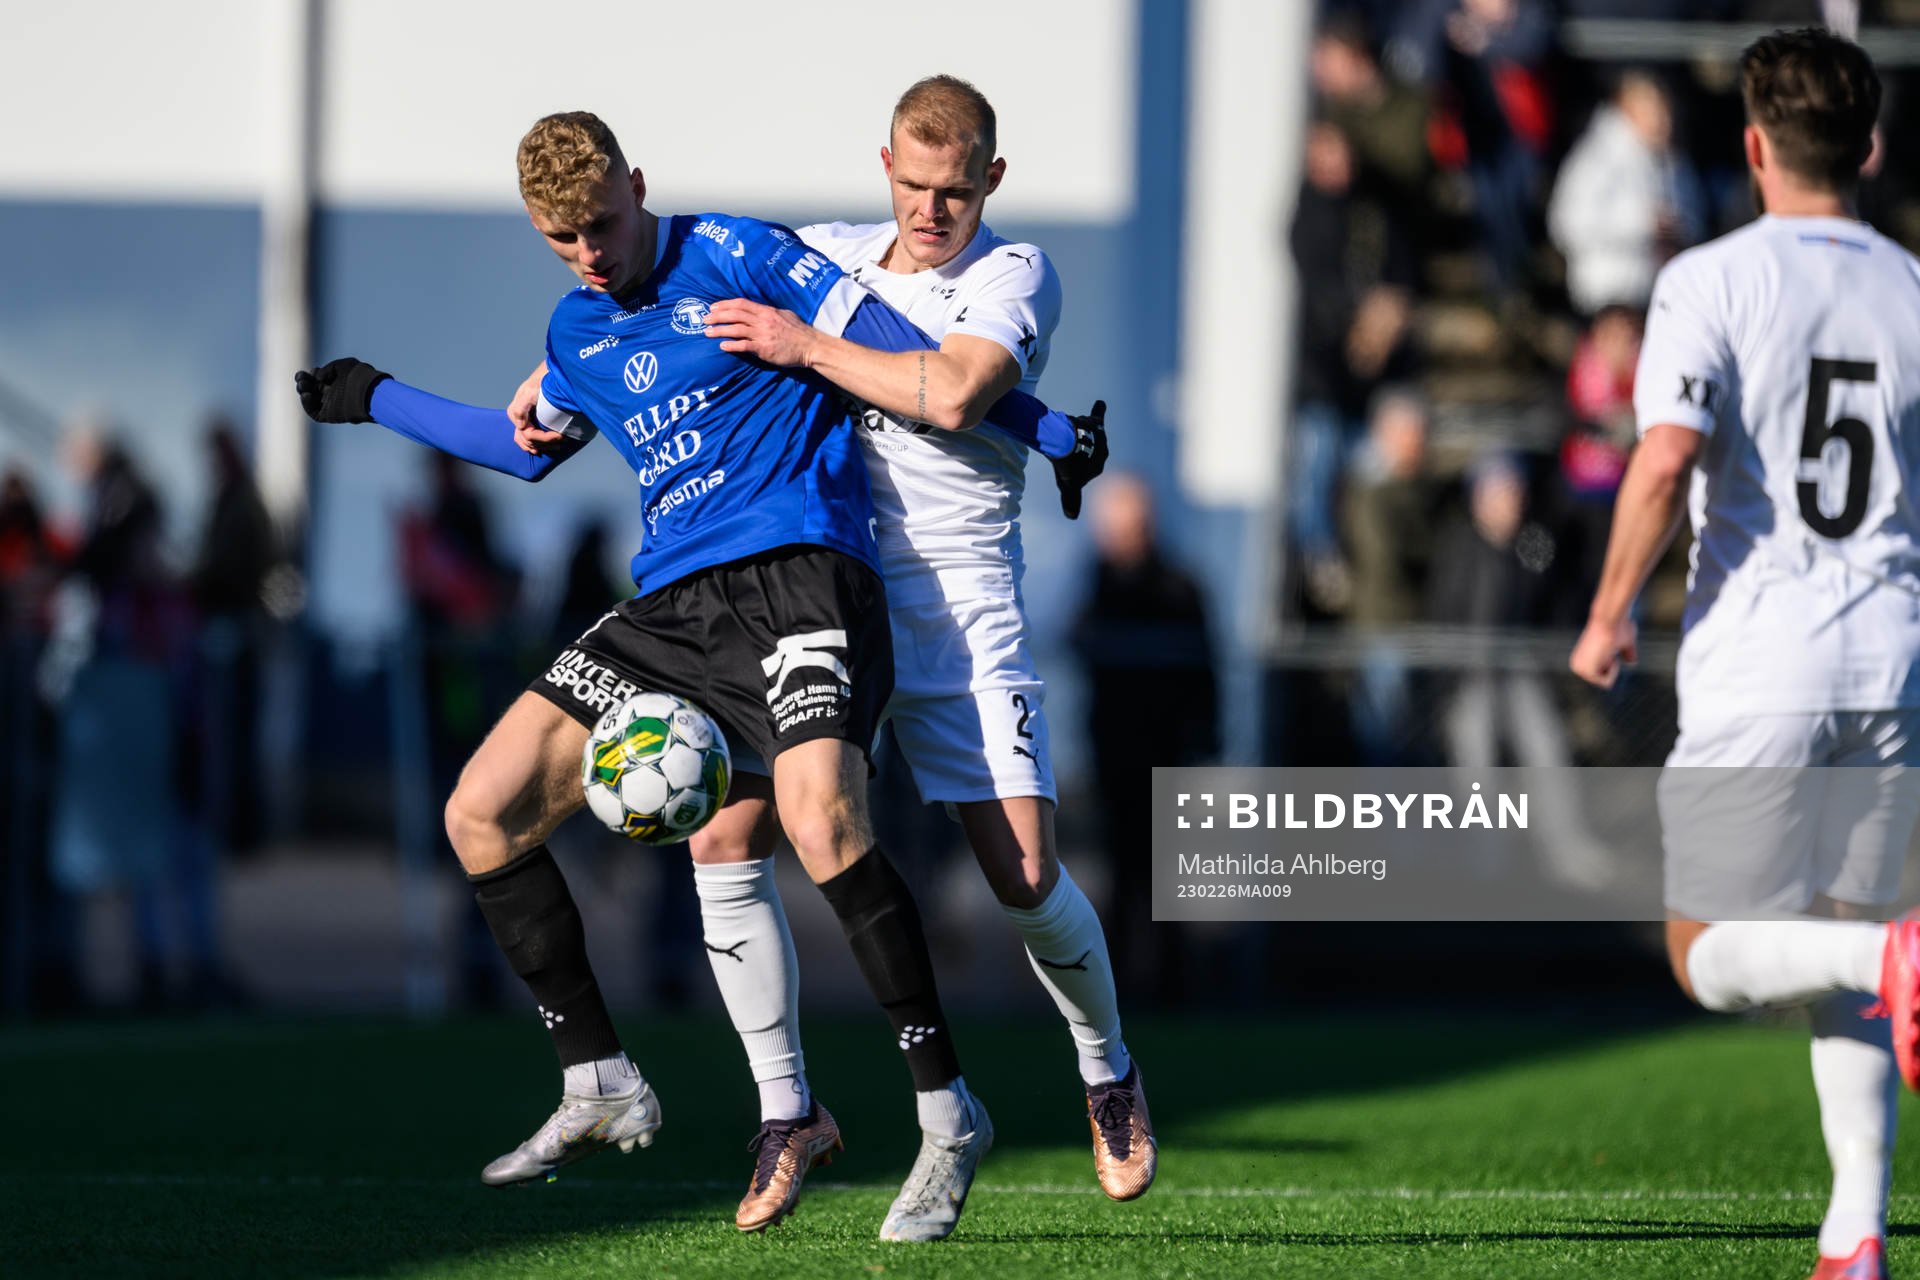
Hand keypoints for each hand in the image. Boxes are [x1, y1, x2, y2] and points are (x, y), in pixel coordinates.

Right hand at [293, 357, 389, 423]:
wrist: (369, 393)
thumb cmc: (359, 377)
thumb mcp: (344, 365)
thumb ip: (328, 369)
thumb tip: (317, 377)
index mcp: (336, 381)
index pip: (317, 379)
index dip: (310, 375)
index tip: (312, 371)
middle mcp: (332, 394)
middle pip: (311, 389)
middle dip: (303, 382)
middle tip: (301, 377)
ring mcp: (331, 405)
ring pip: (310, 400)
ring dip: (303, 392)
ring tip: (303, 385)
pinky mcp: (330, 415)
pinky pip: (314, 413)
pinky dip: (307, 405)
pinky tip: (306, 395)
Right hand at [508, 362, 563, 455]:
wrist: (547, 374)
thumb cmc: (540, 382)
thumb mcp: (530, 392)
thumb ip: (521, 408)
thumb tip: (520, 426)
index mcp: (515, 412)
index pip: (528, 435)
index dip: (544, 439)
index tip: (560, 436)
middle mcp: (517, 417)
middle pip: (528, 440)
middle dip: (544, 444)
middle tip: (561, 442)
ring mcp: (522, 419)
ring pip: (527, 441)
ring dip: (540, 446)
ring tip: (556, 446)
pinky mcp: (529, 420)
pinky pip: (528, 437)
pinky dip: (535, 444)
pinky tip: (542, 448)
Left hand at [703, 298, 820, 366]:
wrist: (810, 346)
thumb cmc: (799, 331)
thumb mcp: (784, 314)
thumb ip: (769, 312)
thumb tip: (757, 309)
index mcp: (767, 311)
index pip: (741, 304)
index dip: (725, 304)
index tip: (713, 307)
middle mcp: (763, 321)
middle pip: (735, 314)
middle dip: (717, 316)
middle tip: (705, 319)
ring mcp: (763, 335)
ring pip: (736, 329)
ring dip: (719, 330)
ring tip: (707, 332)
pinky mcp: (764, 349)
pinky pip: (744, 346)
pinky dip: (732, 345)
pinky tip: (722, 346)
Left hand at [1053, 399, 1107, 519]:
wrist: (1067, 447)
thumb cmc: (1069, 468)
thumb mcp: (1069, 486)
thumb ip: (1071, 499)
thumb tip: (1072, 517)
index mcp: (1099, 467)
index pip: (1086, 466)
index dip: (1074, 466)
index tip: (1066, 464)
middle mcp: (1104, 451)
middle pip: (1086, 448)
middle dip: (1077, 448)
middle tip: (1063, 449)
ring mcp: (1099, 436)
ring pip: (1086, 434)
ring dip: (1077, 434)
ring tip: (1064, 434)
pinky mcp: (1093, 423)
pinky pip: (1098, 416)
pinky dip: (1099, 411)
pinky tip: (1100, 404)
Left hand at [1569, 615, 1637, 688]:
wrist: (1609, 619)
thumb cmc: (1617, 627)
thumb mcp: (1622, 644)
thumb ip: (1626, 654)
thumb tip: (1632, 662)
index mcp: (1581, 660)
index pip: (1601, 676)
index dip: (1612, 665)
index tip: (1609, 650)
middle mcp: (1576, 666)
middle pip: (1603, 681)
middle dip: (1611, 668)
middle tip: (1608, 651)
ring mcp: (1579, 670)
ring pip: (1605, 683)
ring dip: (1612, 669)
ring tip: (1607, 652)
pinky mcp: (1587, 672)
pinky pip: (1606, 683)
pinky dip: (1613, 672)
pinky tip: (1609, 656)